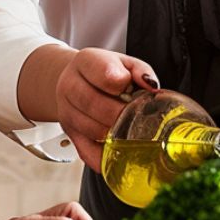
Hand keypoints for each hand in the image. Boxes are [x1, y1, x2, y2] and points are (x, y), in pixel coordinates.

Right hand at [56, 48, 158, 171]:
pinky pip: (85, 151)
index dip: (120, 83)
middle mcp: (70, 85)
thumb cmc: (106, 72)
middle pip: (93, 103)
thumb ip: (140, 71)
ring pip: (90, 128)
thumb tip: (152, 86)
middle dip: (119, 113)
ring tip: (128, 129)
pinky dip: (103, 157)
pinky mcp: (70, 134)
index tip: (129, 88)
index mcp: (86, 61)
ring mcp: (67, 111)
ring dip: (113, 133)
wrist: (77, 79)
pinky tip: (117, 154)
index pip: (103, 73)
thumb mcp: (124, 63)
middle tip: (134, 115)